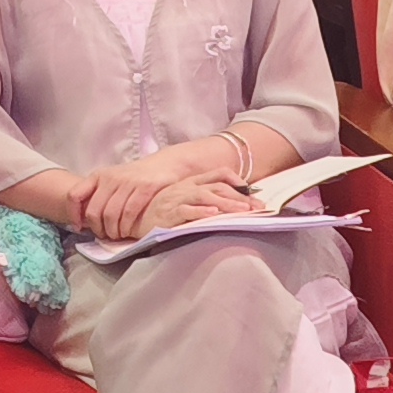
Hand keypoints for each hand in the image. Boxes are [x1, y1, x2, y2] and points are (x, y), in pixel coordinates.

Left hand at [75, 164, 173, 243]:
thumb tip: (83, 219)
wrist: (166, 163)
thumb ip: (99, 195)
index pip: (75, 195)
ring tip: (117, 236)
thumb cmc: (136, 177)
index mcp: (98, 175)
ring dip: (112, 231)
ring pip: (110, 215)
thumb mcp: (113, 180)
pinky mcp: (145, 188)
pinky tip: (128, 232)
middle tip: (104, 236)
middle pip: (93, 211)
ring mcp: (127, 182)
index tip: (79, 227)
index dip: (73, 214)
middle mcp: (110, 178)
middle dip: (97, 229)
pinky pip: (129, 213)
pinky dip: (126, 227)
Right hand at [139, 176, 257, 233]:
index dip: (237, 181)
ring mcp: (177, 199)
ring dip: (225, 204)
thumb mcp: (184, 200)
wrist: (135, 217)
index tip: (253, 193)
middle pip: (217, 187)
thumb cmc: (161, 211)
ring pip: (206, 197)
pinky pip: (187, 211)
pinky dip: (201, 212)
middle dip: (239, 197)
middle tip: (257, 208)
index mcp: (191, 182)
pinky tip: (213, 215)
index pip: (219, 174)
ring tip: (242, 211)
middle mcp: (186, 187)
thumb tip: (228, 204)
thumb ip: (204, 199)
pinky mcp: (169, 213)